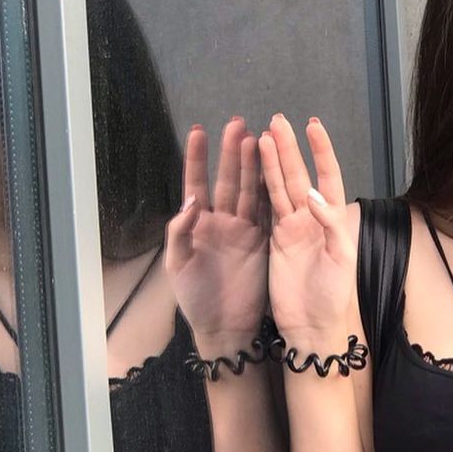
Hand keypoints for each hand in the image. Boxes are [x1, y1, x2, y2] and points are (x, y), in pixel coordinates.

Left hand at [166, 117, 269, 347]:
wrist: (224, 328)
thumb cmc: (194, 299)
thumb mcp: (177, 266)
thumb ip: (180, 231)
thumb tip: (191, 201)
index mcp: (197, 224)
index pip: (196, 183)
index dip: (197, 158)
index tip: (199, 131)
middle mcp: (221, 221)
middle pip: (226, 180)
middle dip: (231, 152)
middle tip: (238, 123)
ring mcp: (243, 230)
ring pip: (248, 190)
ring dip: (252, 165)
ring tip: (257, 139)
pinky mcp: (262, 242)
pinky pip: (266, 212)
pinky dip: (270, 191)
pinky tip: (275, 169)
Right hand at [258, 114, 355, 336]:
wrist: (310, 326)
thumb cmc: (332, 296)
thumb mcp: (341, 260)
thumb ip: (331, 224)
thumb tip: (313, 195)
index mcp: (332, 219)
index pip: (327, 176)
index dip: (321, 151)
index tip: (312, 125)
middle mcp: (310, 218)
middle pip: (298, 175)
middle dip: (289, 148)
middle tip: (277, 120)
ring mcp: (290, 227)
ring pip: (278, 187)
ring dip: (270, 162)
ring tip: (259, 135)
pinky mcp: (272, 240)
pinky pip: (264, 208)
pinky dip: (258, 187)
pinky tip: (250, 167)